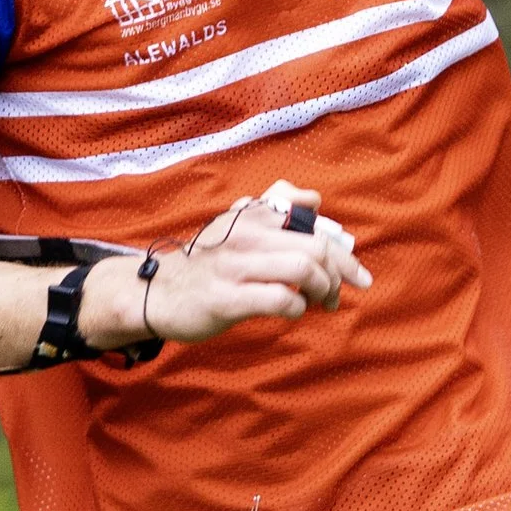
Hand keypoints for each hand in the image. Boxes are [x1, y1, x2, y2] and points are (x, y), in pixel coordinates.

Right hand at [82, 177, 371, 349]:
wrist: (157, 291)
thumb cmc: (206, 262)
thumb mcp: (236, 223)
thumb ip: (275, 207)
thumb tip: (315, 199)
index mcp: (253, 214)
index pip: (313, 220)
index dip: (342, 248)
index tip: (354, 272)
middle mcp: (246, 234)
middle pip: (316, 246)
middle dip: (341, 272)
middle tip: (344, 292)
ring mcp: (236, 265)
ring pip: (303, 269)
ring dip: (323, 289)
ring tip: (322, 302)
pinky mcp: (228, 298)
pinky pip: (279, 299)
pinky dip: (297, 307)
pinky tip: (293, 311)